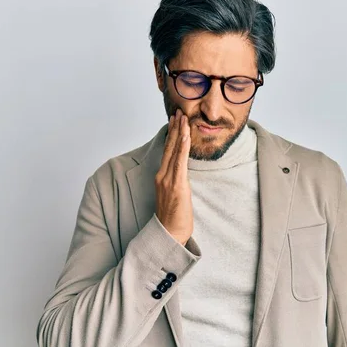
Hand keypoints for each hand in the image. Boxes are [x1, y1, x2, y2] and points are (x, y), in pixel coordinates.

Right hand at [155, 109, 192, 245]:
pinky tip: (185, 135)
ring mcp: (168, 180)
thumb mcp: (174, 195)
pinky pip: (180, 162)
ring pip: (174, 151)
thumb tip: (184, 173)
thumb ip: (177, 182)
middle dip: (174, 128)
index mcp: (161, 177)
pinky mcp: (176, 185)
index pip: (167, 151)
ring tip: (182, 117)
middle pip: (169, 147)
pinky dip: (182, 147)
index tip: (175, 121)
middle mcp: (162, 175)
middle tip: (178, 111)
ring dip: (179, 132)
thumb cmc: (173, 218)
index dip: (171, 135)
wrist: (169, 234)